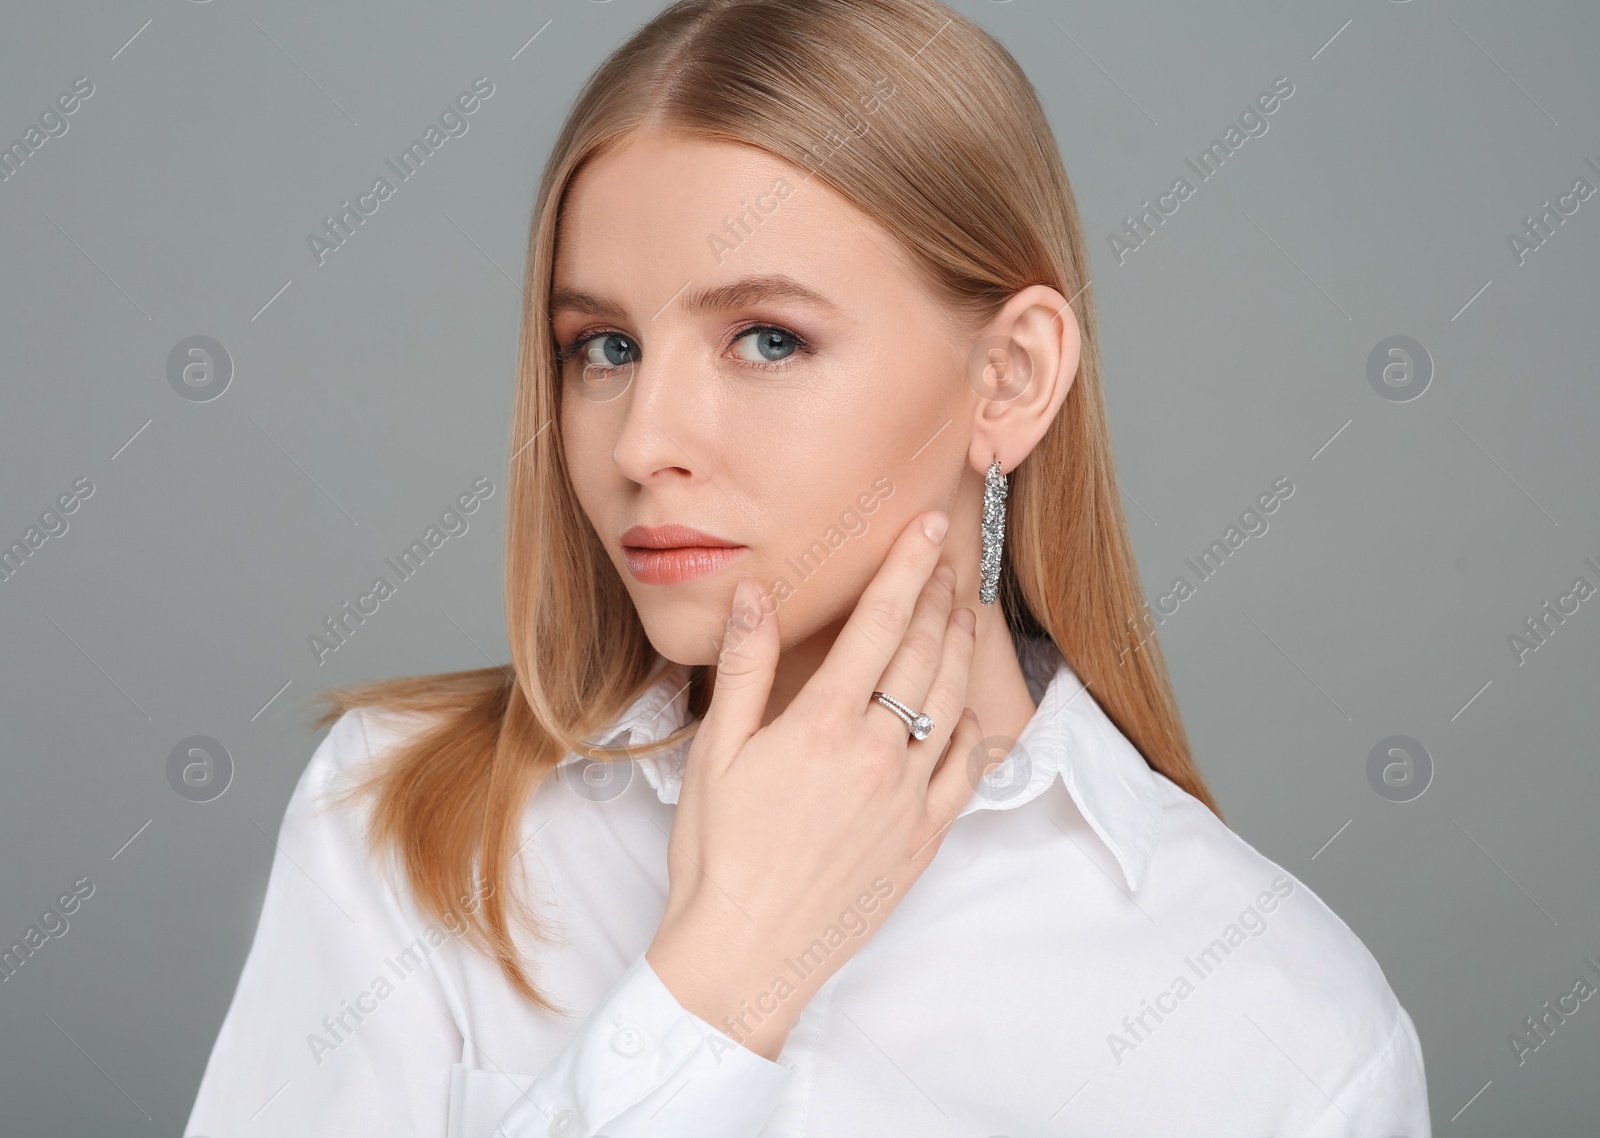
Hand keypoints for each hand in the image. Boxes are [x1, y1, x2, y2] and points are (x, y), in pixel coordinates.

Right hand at [645, 509, 983, 1059]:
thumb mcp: (715, 752)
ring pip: (952, 702)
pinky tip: (972, 706)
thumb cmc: (718, 853)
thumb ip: (744, 668)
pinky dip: (975, 727)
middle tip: (947, 558)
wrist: (746, 952)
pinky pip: (966, 770)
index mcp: (820, 724)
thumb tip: (754, 594)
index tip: (927, 527)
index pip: (878, 624)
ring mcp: (907, 796)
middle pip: (923, 653)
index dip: (906, 568)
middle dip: (939, 595)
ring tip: (963, 612)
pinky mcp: (924, 837)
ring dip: (962, 648)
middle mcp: (874, 752)